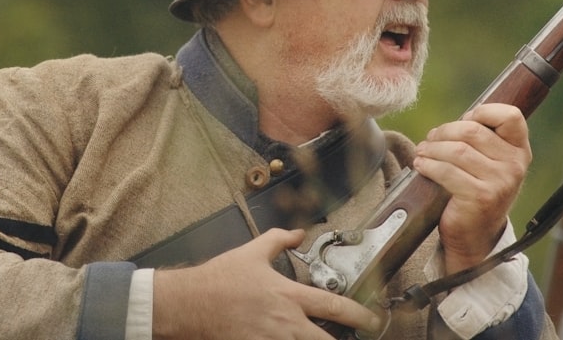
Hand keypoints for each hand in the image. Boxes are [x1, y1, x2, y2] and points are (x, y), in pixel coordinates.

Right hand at [152, 228, 381, 338]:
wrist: (190, 303)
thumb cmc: (219, 280)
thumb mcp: (252, 252)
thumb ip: (279, 240)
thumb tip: (298, 233)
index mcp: (288, 296)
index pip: (334, 306)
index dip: (360, 315)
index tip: (372, 320)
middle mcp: (285, 323)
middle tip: (360, 337)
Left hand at [412, 103, 531, 273]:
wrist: (476, 235)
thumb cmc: (477, 190)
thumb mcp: (489, 162)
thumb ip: (483, 138)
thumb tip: (459, 119)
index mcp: (520, 150)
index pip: (510, 116)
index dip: (483, 111)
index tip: (465, 120)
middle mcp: (515, 165)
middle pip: (472, 131)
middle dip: (445, 131)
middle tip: (430, 138)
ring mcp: (500, 182)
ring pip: (458, 150)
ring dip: (432, 148)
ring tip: (422, 152)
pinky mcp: (481, 197)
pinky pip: (448, 171)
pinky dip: (428, 165)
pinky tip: (421, 166)